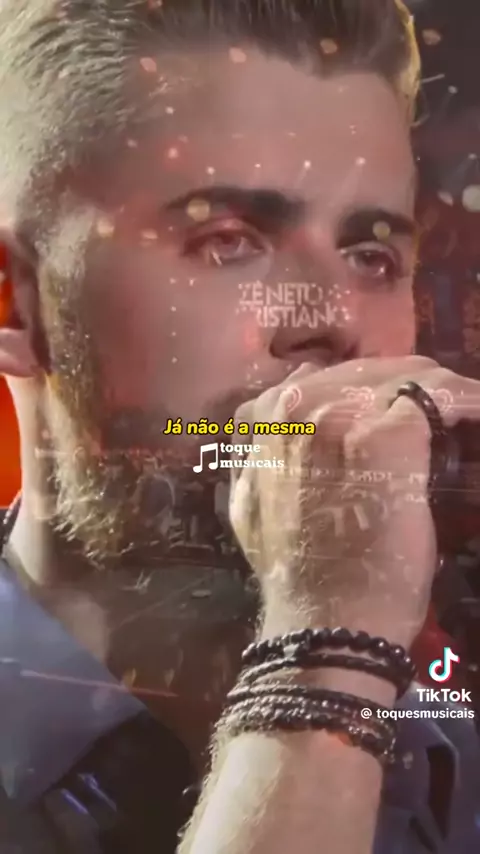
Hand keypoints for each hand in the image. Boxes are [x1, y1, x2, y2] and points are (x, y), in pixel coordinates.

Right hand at [230, 357, 479, 647]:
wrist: (323, 621)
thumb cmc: (294, 573)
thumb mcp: (250, 506)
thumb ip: (260, 458)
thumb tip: (272, 428)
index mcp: (264, 419)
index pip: (328, 378)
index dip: (370, 392)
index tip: (398, 410)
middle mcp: (297, 405)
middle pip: (371, 369)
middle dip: (408, 384)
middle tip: (443, 405)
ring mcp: (341, 418)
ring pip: (408, 376)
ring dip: (441, 390)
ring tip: (468, 407)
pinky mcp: (388, 439)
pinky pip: (438, 398)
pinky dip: (468, 402)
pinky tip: (479, 412)